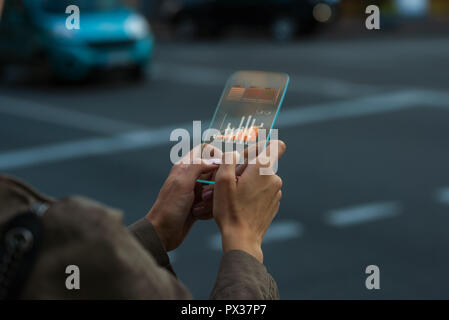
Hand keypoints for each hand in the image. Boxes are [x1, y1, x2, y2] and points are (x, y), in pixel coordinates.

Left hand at [146, 145, 220, 250]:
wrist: (163, 233)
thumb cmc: (169, 207)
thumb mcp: (183, 183)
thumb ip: (198, 166)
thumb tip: (216, 158)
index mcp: (185, 167)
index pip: (204, 150)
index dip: (216, 155)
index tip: (222, 166)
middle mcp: (191, 177)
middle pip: (214, 170)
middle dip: (214, 183)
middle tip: (205, 194)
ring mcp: (196, 191)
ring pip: (215, 187)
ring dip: (211, 198)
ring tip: (199, 207)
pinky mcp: (200, 204)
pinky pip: (213, 202)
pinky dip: (209, 208)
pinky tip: (199, 214)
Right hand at [213, 140, 285, 262]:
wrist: (242, 239)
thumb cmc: (230, 210)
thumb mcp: (222, 181)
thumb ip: (229, 160)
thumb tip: (234, 152)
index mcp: (263, 169)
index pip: (277, 145)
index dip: (263, 145)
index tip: (248, 155)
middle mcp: (274, 179)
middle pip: (263, 163)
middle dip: (248, 167)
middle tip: (233, 181)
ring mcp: (276, 193)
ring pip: (262, 178)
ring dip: (251, 181)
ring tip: (236, 195)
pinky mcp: (274, 204)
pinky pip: (264, 191)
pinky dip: (255, 194)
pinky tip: (243, 205)